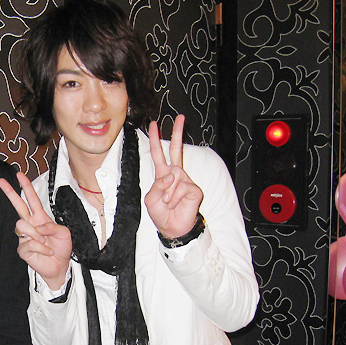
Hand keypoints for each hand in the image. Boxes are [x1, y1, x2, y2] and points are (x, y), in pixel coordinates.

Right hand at [0, 172, 71, 289]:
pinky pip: (28, 243)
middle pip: (18, 205)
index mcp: (40, 217)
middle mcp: (31, 224)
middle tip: (1, 181)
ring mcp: (25, 236)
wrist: (60, 266)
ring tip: (45, 242)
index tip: (19, 175)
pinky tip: (46, 252)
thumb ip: (53, 226)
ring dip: (36, 234)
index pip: (31, 199)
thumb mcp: (64, 233)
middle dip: (10, 192)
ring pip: (21, 225)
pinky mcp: (22, 249)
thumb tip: (38, 227)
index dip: (26, 187)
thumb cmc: (62, 248)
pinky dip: (40, 248)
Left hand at [144, 115, 202, 237]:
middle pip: (176, 150)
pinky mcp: (194, 189)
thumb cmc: (161, 213)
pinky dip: (175, 197)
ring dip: (168, 193)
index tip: (154, 125)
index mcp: (163, 174)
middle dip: (178, 133)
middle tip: (180, 117)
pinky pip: (182, 187)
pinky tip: (176, 203)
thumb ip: (158, 185)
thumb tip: (172, 175)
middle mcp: (175, 174)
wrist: (172, 227)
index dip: (156, 139)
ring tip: (169, 203)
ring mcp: (185, 180)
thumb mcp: (151, 199)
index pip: (158, 154)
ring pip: (174, 177)